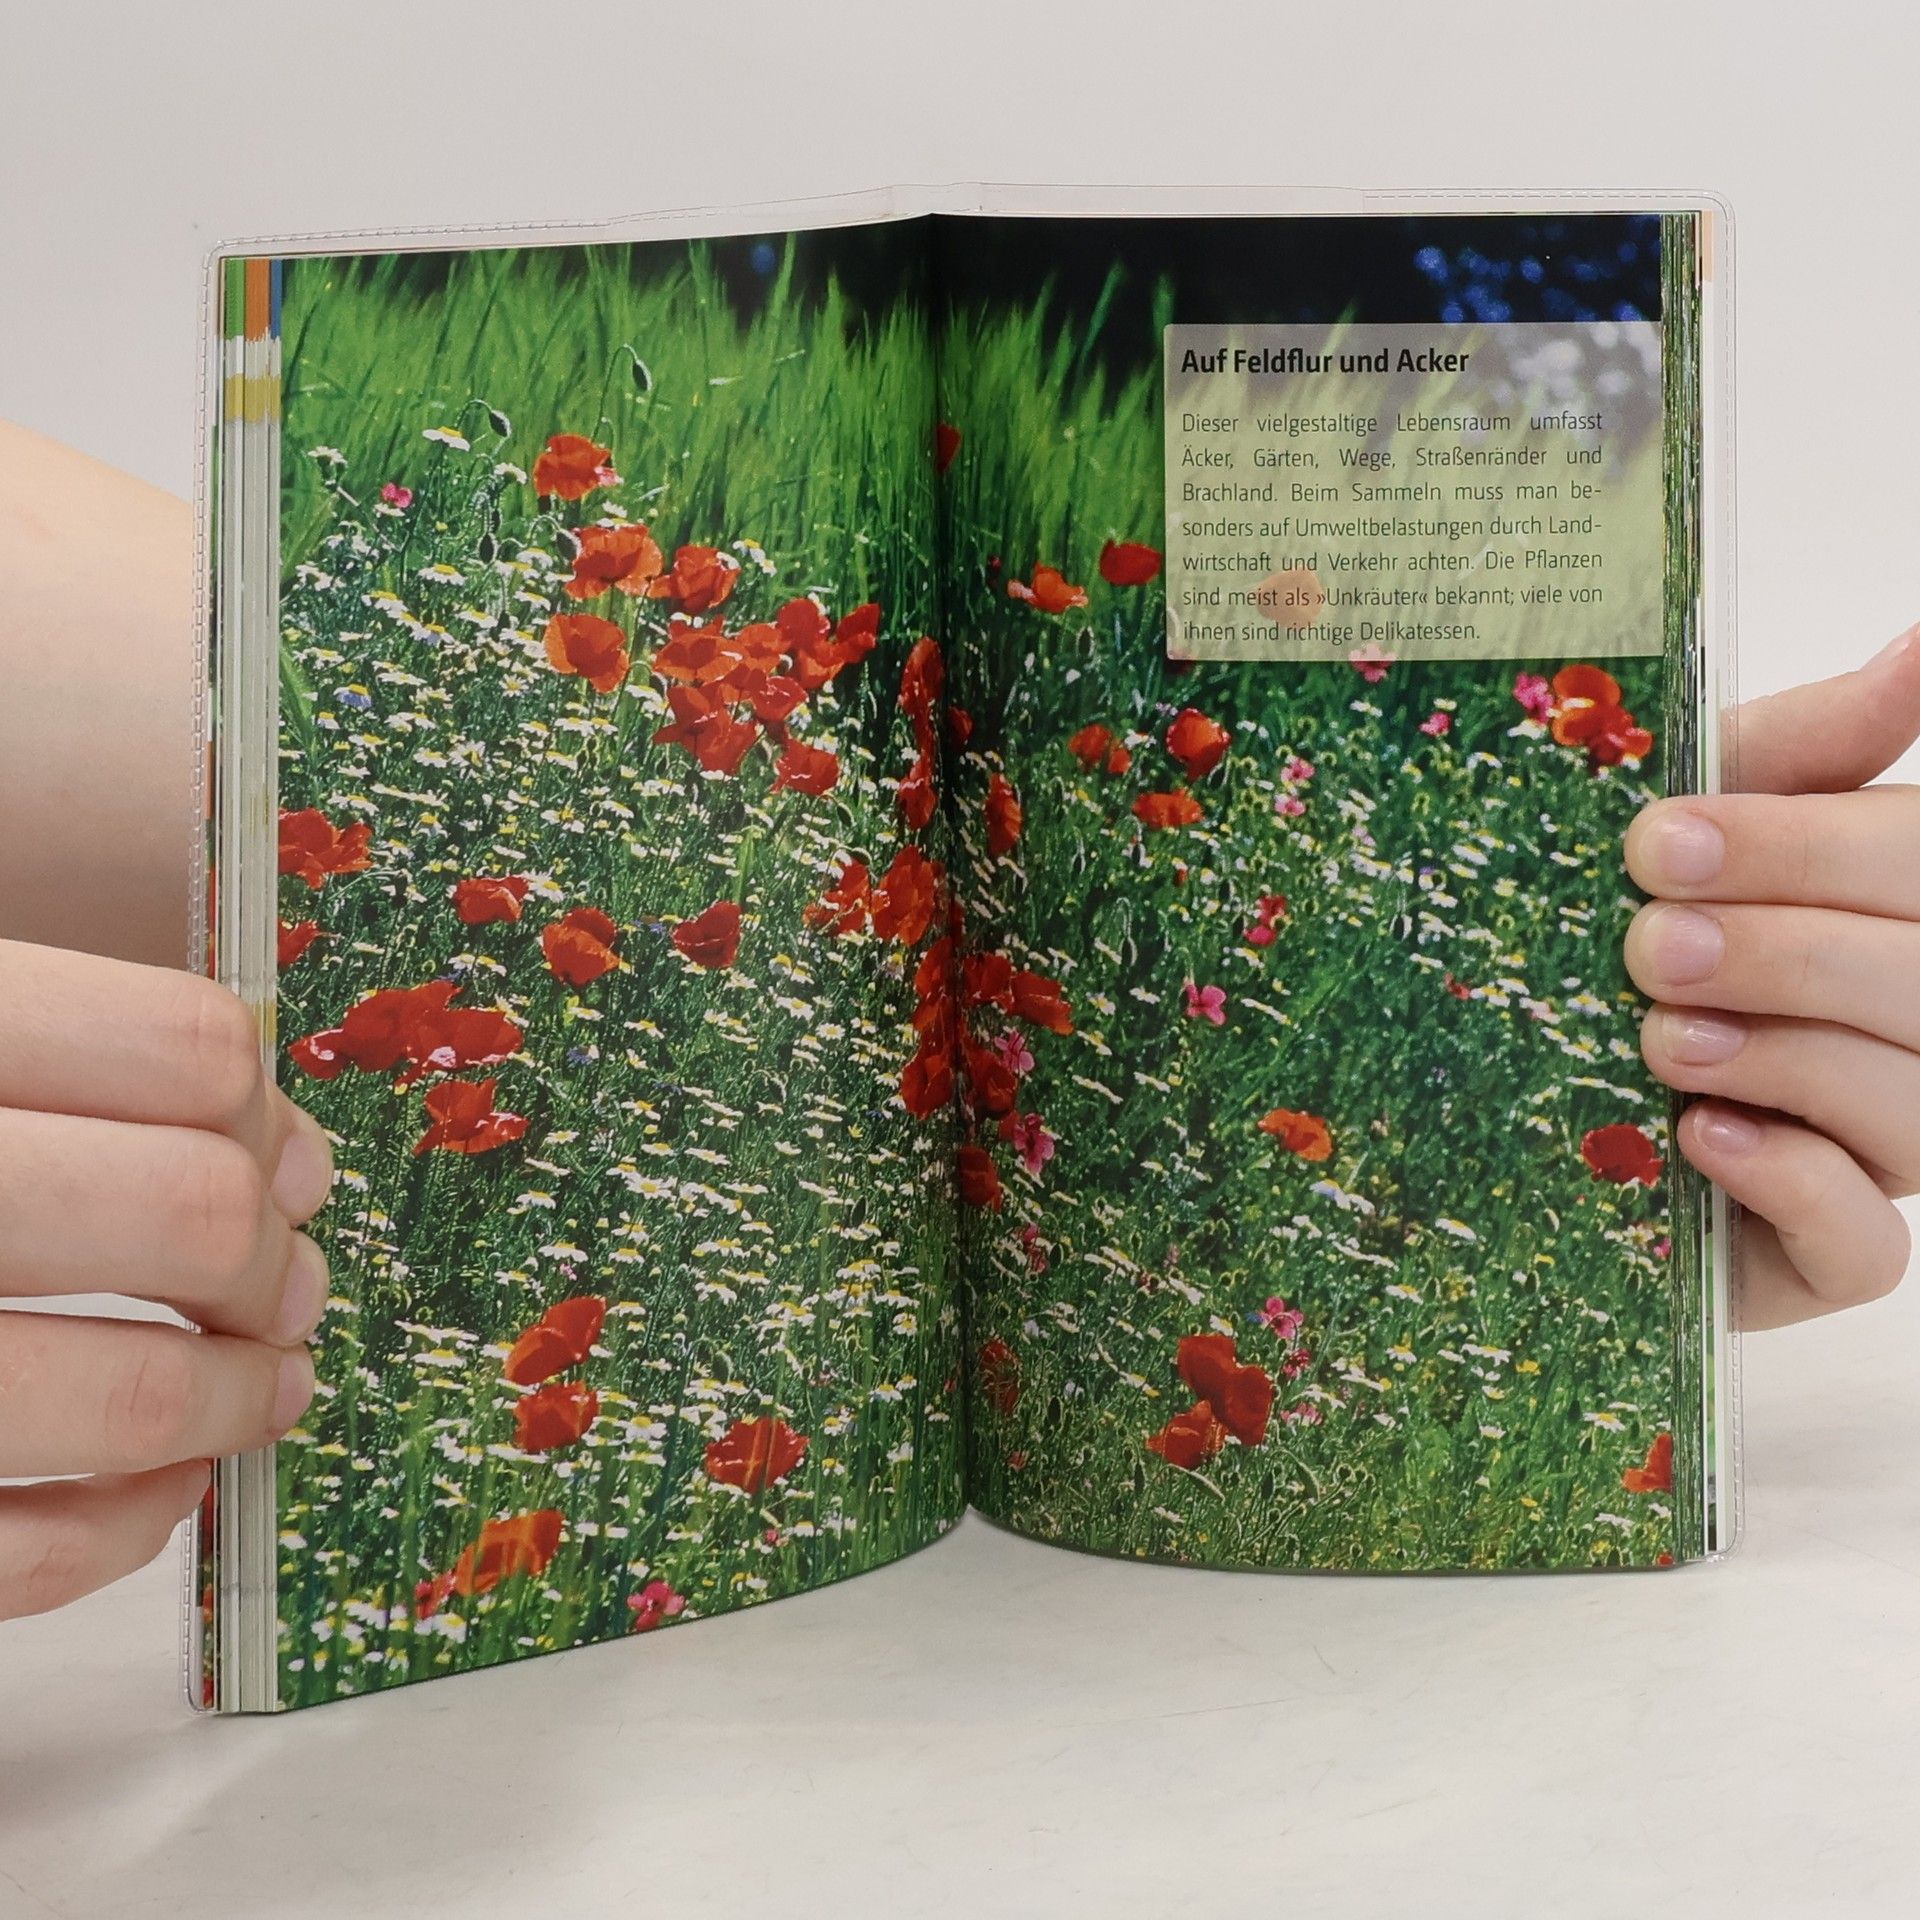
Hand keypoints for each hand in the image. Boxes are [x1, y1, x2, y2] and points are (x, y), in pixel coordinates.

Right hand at [0, 940, 328, 1618]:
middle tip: (285, 1289)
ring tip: (265, 1386)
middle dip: (268, 1266)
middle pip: (186, 1214)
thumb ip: (49, 1052)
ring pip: (135, 1399)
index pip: (180, 1049)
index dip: (266, 1113)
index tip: (288, 1166)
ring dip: (241, 1401)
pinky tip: (159, 1485)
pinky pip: (15, 1554)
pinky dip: (128, 1524)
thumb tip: (272, 1148)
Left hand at [1627, 626, 1919, 1327]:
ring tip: (1661, 1037)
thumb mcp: (1687, 827)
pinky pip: (1869, 1243)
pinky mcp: (1825, 1254)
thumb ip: (1802, 746)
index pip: (1915, 864)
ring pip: (1917, 1109)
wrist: (1501, 1097)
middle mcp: (1908, 1028)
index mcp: (1889, 915)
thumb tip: (1919, 651)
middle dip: (1783, 953)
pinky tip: (1698, 1137)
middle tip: (1647, 944)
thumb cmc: (1614, 937)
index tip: (1660, 841)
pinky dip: (1792, 1183)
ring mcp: (1878, 1148)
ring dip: (1784, 1059)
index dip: (1804, 850)